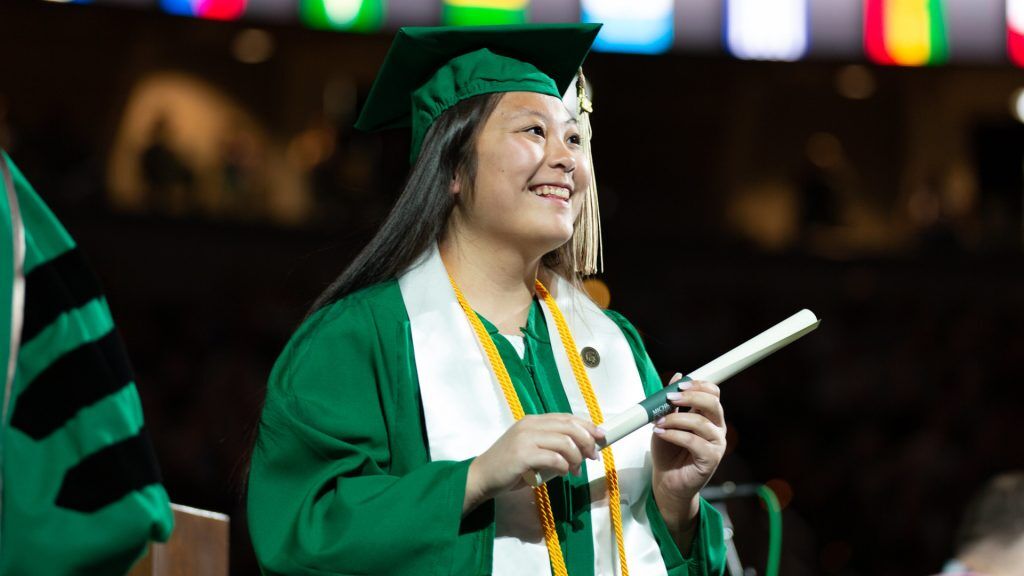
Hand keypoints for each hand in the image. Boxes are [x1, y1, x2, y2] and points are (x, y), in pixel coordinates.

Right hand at [464, 414, 603, 513]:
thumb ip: (551, 444)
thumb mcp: (531, 448)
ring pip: (565, 442)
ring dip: (576, 458)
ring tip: (575, 470)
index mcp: (533, 421)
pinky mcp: (523, 455)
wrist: (482, 476)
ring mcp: (525, 439)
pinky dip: (564, 466)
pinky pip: (554, 458)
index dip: (587, 426)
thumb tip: (582, 447)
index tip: (601, 437)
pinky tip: (562, 473)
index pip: (567, 417)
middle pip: (569, 427)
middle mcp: (530, 425)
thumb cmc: (509, 465)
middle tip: (592, 456)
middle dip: (587, 442)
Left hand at [650, 375, 726, 531]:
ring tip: (658, 423)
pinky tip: (660, 433)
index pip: (713, 393)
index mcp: (709, 416)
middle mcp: (717, 428)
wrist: (666, 480)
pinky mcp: (711, 459)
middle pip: (712, 404)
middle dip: (690, 397)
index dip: (698, 385)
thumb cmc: (667, 451)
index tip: (678, 384)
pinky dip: (674, 434)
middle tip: (669, 398)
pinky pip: (694, 442)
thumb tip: (677, 375)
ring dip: (675, 419)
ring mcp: (716, 444)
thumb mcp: (666, 420)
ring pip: (700, 423)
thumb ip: (672, 401)